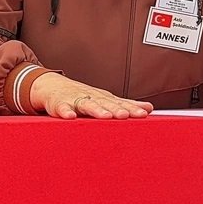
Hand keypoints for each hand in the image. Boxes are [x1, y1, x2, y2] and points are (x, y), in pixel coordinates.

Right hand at [29, 72, 152, 118]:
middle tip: (126, 115)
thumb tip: (149, 108)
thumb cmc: (83, 96)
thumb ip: (125, 105)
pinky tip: (70, 117)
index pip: (120, 103)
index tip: (144, 113)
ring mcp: (75, 100)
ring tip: (105, 116)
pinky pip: (62, 108)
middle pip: (106, 103)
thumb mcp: (105, 99)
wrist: (53, 86)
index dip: (131, 108)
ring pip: (87, 105)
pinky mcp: (60, 104)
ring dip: (96, 110)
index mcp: (103, 98)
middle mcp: (91, 97)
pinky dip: (66, 112)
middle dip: (116, 109)